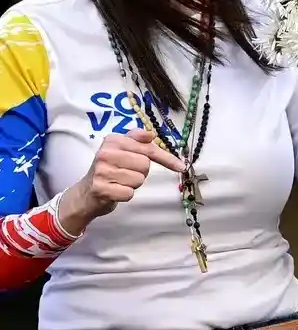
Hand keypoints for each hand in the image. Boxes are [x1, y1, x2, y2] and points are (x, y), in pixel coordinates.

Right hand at [58, 130, 184, 234]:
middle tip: (126, 173)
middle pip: (145, 165)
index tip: (180, 166)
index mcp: (113, 140)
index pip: (148, 148)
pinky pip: (129, 193)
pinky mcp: (101, 188)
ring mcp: (102, 170)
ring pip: (138, 179)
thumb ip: (138, 141)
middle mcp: (105, 152)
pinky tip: (115, 191)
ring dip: (133, 184)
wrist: (86, 193)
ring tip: (119, 182)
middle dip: (140, 172)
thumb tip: (151, 135)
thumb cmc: (110, 170)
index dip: (166, 158)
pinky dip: (125, 195)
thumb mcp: (122, 151)